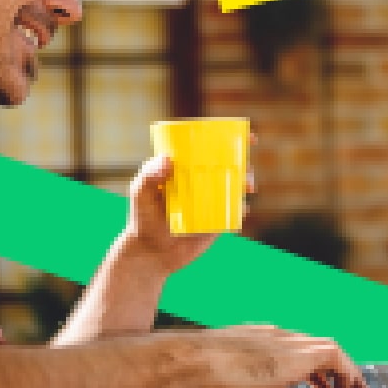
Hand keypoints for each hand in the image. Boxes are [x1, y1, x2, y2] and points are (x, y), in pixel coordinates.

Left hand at [122, 143, 254, 276]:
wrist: (150, 253)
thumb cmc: (142, 218)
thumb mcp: (140, 193)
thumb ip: (149, 175)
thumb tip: (168, 158)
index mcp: (185, 169)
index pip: (208, 149)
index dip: (228, 138)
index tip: (244, 135)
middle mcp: (200, 182)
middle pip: (228, 165)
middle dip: (244, 160)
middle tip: (246, 164)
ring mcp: (210, 202)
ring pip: (235, 187)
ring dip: (247, 182)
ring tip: (246, 185)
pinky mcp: (216, 222)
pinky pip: (234, 213)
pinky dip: (241, 209)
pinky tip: (241, 208)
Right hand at [183, 325, 367, 387]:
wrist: (196, 359)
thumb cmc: (200, 369)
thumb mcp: (218, 366)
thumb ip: (231, 368)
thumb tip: (225, 382)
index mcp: (255, 335)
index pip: (291, 345)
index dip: (306, 364)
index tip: (315, 380)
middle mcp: (273, 333)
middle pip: (311, 344)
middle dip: (330, 367)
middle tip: (340, 386)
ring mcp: (285, 340)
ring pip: (326, 347)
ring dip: (343, 369)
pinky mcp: (298, 354)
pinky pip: (334, 357)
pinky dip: (346, 372)